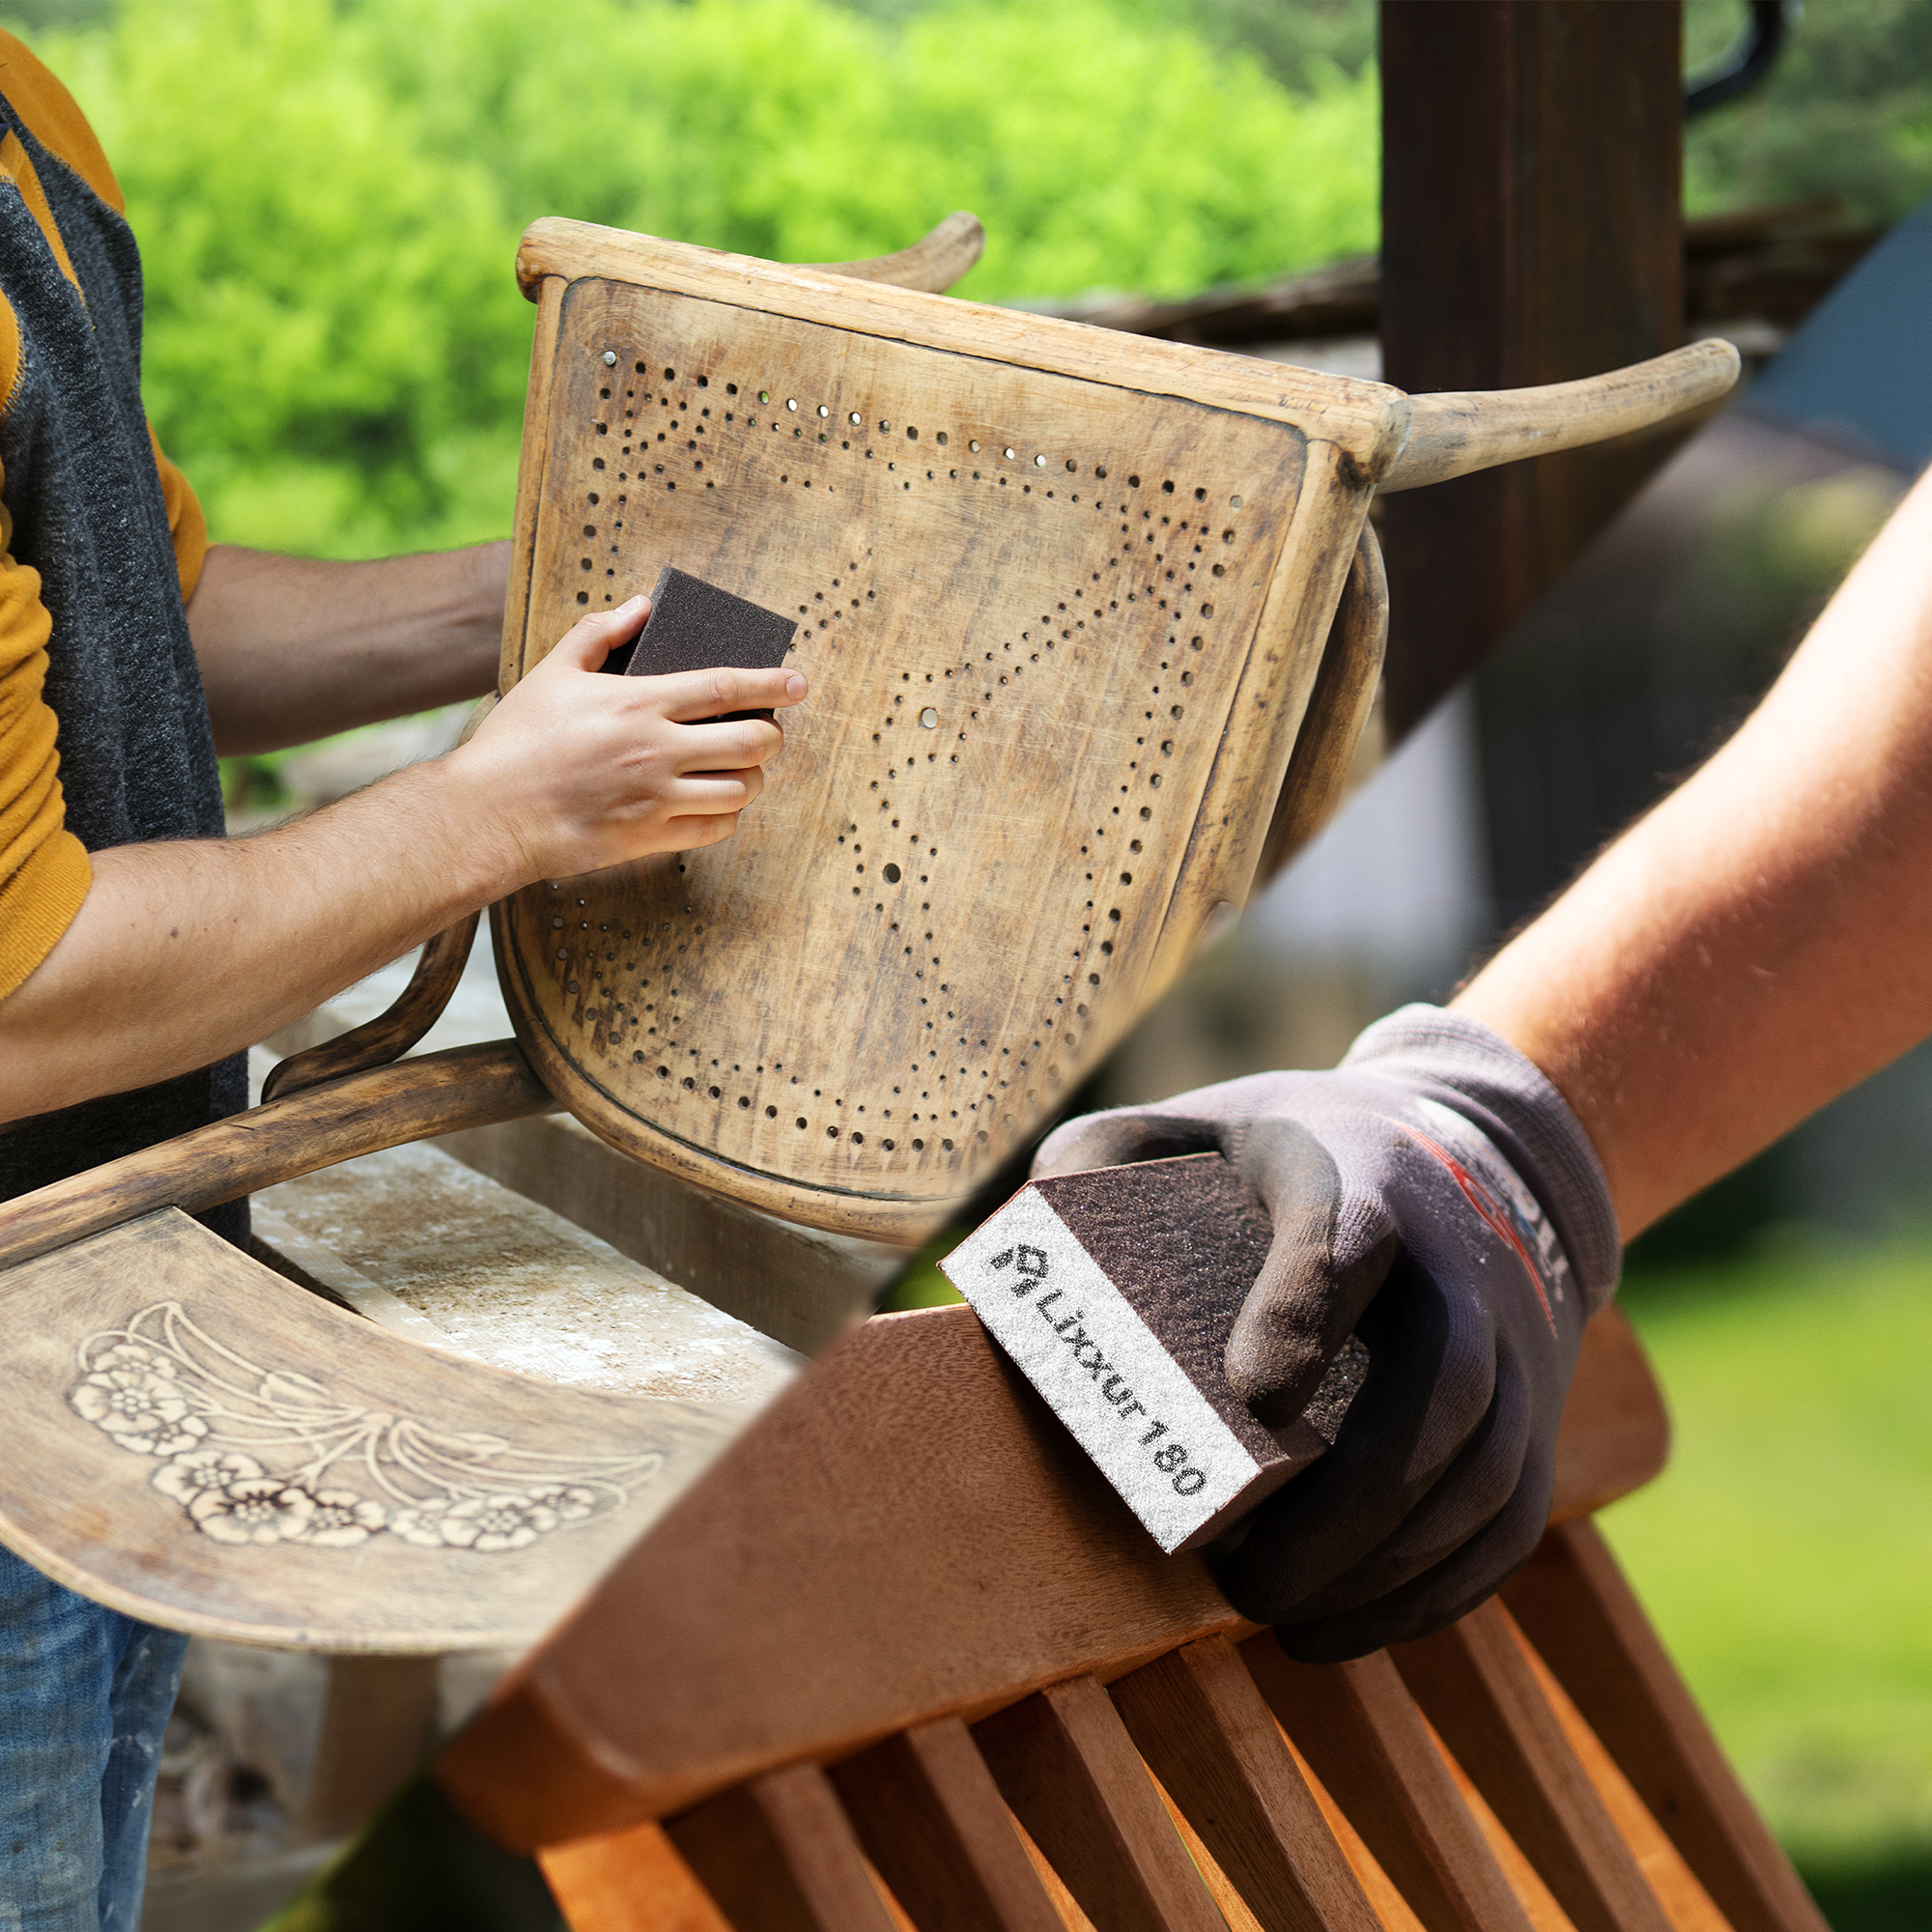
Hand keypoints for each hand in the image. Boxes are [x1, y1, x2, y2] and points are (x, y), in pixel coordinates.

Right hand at [452, 595, 806, 883]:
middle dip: (772, 736)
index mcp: (639, 703)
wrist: (490, 813)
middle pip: (751, 742)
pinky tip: (717, 803)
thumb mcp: (554, 671)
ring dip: (753, 778)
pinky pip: (716, 829)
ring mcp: (657, 798)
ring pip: (742, 790)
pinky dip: (729, 816)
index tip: (799, 683)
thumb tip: (642, 606)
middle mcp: (657, 750)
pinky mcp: (650, 838)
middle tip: (769, 732)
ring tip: (742, 769)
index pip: (726, 687)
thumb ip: (600, 632)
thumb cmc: (517, 740)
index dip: (771, 685)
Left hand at [1032, 1006, 1619, 1660]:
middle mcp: (1457, 1260)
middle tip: (1251, 1579)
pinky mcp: (1537, 1411)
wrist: (1478, 1151)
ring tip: (1286, 1620)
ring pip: (1488, 1468)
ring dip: (1393, 1566)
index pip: (1348, 1240)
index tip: (1253, 1400)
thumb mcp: (1197, 1122)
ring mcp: (1513, 1341)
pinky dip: (1436, 1590)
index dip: (1306, 1313)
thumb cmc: (1295, 1155)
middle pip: (1446, 1383)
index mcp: (1359, 1177)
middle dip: (1358, 1499)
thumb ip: (1104, 1155)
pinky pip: (1513, 1517)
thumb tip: (1027, 1229)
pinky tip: (1345, 1627)